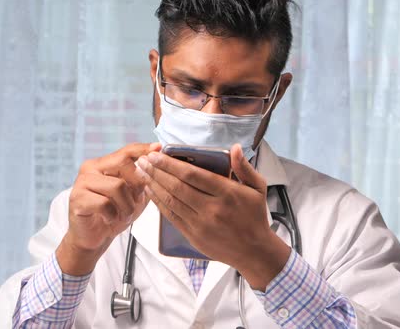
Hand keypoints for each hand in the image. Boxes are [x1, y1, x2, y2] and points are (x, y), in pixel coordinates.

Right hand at [56, 142, 161, 275]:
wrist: (95, 238)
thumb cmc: (114, 215)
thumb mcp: (134, 196)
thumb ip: (143, 180)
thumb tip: (157, 164)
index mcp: (103, 164)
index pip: (126, 151)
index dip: (143, 149)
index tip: (158, 147)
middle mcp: (90, 168)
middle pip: (123, 164)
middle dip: (137, 185)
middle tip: (136, 201)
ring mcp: (82, 182)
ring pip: (117, 185)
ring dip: (126, 205)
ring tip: (123, 215)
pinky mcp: (77, 199)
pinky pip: (105, 203)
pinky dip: (113, 215)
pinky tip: (110, 219)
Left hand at [137, 143, 289, 288]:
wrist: (254, 252)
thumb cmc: (255, 217)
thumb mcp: (257, 188)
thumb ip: (244, 167)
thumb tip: (234, 147)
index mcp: (227, 193)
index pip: (193, 174)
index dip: (171, 163)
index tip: (156, 154)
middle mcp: (212, 208)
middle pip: (177, 186)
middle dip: (157, 171)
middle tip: (143, 160)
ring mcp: (201, 224)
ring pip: (171, 200)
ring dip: (154, 185)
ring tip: (142, 172)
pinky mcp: (194, 236)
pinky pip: (172, 216)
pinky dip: (159, 203)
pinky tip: (151, 191)